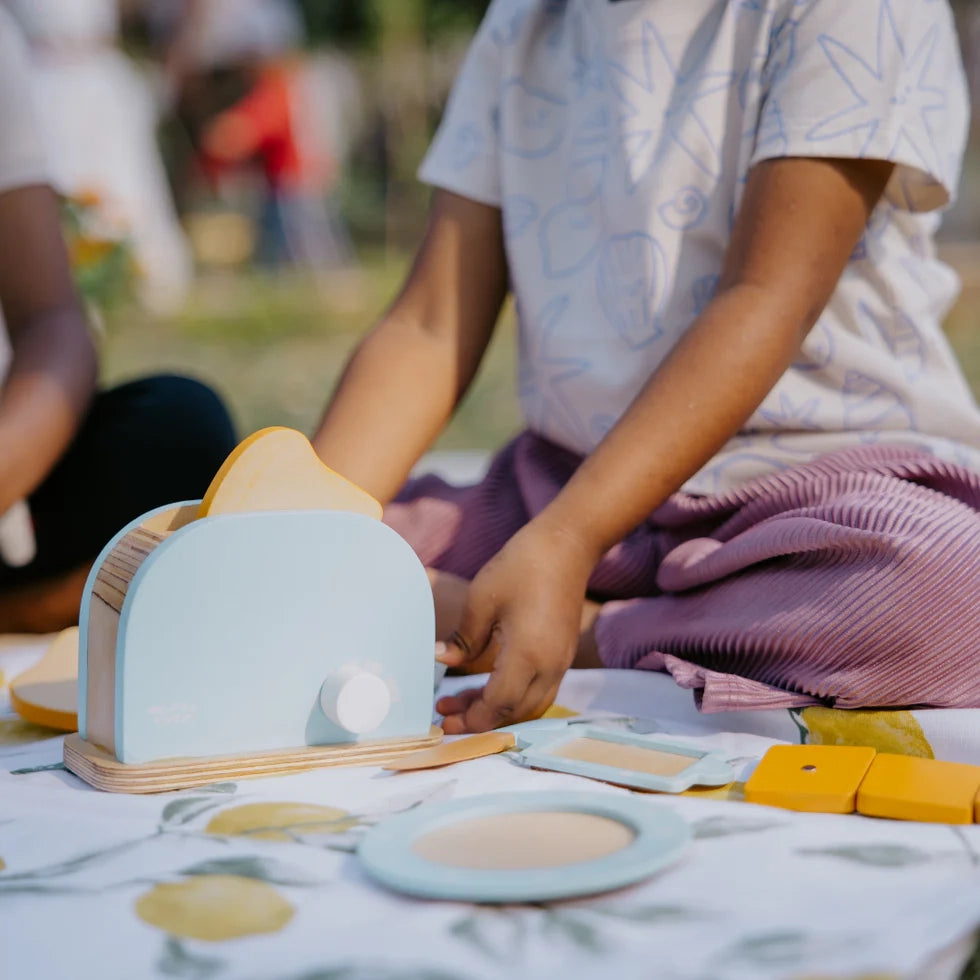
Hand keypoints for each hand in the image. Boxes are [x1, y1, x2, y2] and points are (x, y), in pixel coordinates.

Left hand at [434, 517, 596, 732]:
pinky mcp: (562, 653)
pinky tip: (488, 684)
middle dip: (480, 720)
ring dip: (497, 709)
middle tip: (445, 716)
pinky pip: (538, 689)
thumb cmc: (522, 565)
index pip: (499, 704)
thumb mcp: (482, 599)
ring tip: (460, 701)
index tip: (444, 722)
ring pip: (529, 704)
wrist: (568, 545)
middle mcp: (549, 666)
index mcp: (527, 654)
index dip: (472, 719)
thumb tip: (441, 660)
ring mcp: (560, 661)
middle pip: (515, 712)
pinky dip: (512, 696)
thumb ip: (463, 638)